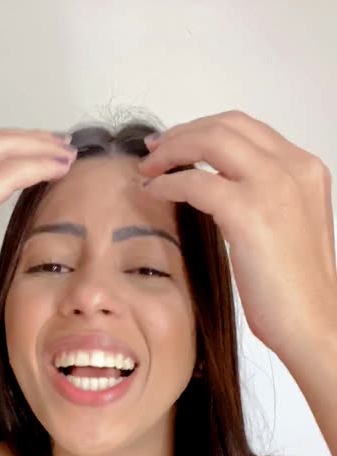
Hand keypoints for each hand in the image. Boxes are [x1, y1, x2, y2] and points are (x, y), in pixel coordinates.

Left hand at [139, 110, 336, 353]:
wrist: (313, 323)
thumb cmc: (297, 290)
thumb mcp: (286, 227)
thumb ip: (262, 199)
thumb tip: (220, 191)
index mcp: (305, 170)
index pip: (247, 128)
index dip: (205, 130)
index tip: (178, 144)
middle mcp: (293, 168)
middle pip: (226, 125)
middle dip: (183, 134)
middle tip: (154, 152)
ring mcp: (272, 187)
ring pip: (210, 141)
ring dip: (171, 151)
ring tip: (148, 170)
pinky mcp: (248, 213)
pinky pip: (195, 181)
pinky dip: (168, 183)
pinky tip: (154, 193)